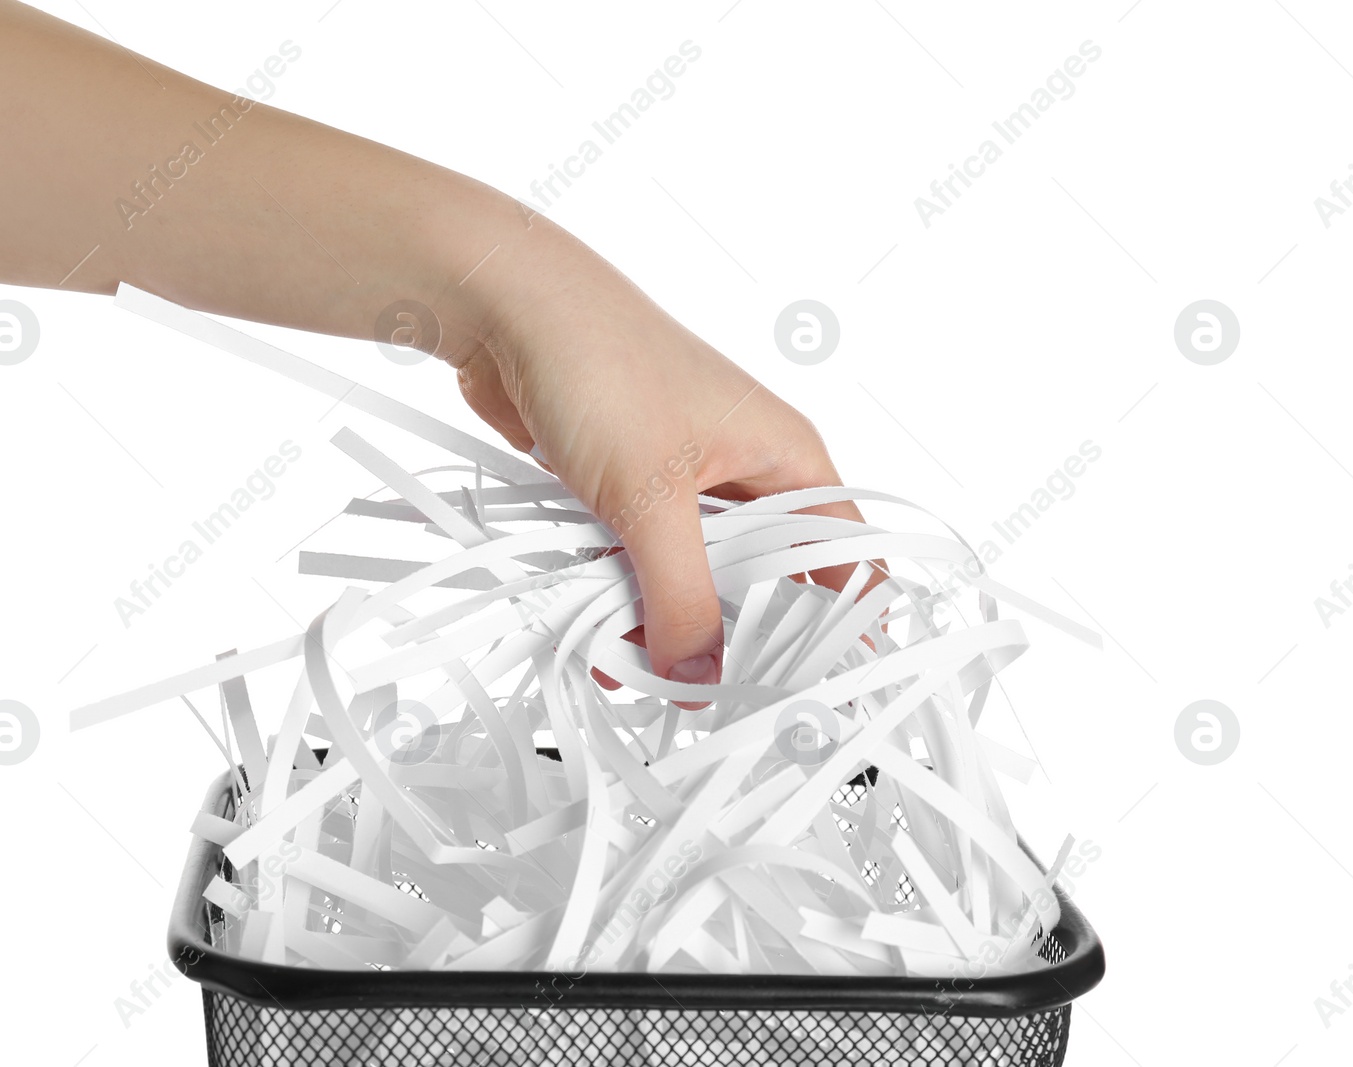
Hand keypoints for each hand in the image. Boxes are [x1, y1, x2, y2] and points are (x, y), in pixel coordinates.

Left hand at [443, 218, 864, 706]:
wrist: (506, 308)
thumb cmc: (601, 360)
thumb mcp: (651, 494)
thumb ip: (681, 594)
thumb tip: (699, 673)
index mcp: (786, 457)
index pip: (846, 555)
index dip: (839, 622)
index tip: (808, 687)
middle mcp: (744, 469)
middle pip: (763, 578)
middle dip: (732, 634)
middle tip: (706, 689)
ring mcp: (683, 479)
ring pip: (693, 574)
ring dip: (662, 620)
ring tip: (630, 665)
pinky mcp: (627, 487)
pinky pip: (638, 560)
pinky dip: (619, 594)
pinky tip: (593, 630)